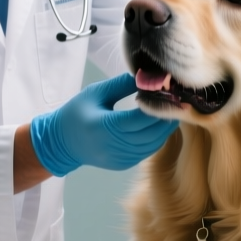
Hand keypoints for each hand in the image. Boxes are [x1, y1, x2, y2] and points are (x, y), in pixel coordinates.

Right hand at [29, 74, 176, 176]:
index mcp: (103, 127)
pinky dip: (157, 137)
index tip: (169, 92)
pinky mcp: (123, 164)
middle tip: (180, 100)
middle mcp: (113, 146)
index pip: (140, 118)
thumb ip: (121, 84)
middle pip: (151, 132)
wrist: (61, 143)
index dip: (157, 106)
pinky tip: (161, 123)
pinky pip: (147, 150)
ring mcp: (119, 158)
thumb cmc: (76, 113)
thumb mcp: (96, 93)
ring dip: (165, 127)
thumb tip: (146, 76)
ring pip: (153, 143)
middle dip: (167, 116)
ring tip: (173, 110)